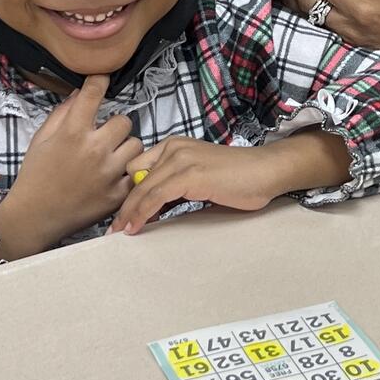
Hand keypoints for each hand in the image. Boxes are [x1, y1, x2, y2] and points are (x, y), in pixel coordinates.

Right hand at [0, 76, 141, 259]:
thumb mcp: (41, 139)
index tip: (103, 78)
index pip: (94, 94)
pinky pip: (136, 172)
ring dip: (125, 148)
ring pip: (136, 145)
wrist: (35, 216)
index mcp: (72, 132)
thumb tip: (80, 92)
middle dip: (115, 126)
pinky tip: (114, 176)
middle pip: (124, 121)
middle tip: (104, 136)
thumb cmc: (35, 175)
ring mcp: (109, 173)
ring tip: (110, 157)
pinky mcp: (118, 193)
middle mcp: (94, 149)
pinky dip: (128, 173)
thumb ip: (62, 113)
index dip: (100, 81)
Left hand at [112, 131, 349, 234]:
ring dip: (127, 213)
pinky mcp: (189, 174)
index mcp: (173, 146)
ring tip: (119, 233)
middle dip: (122, 206)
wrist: (266, 171)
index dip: (127, 193)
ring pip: (142, 189)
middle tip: (113, 229)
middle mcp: (173, 148)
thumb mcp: (199, 180)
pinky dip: (141, 213)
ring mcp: (180, 159)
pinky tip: (135, 227)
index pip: (137, 169)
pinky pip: (154, 196)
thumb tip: (152, 211)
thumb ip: (175, 189)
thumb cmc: (239, 178)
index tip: (119, 216)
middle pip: (134, 179)